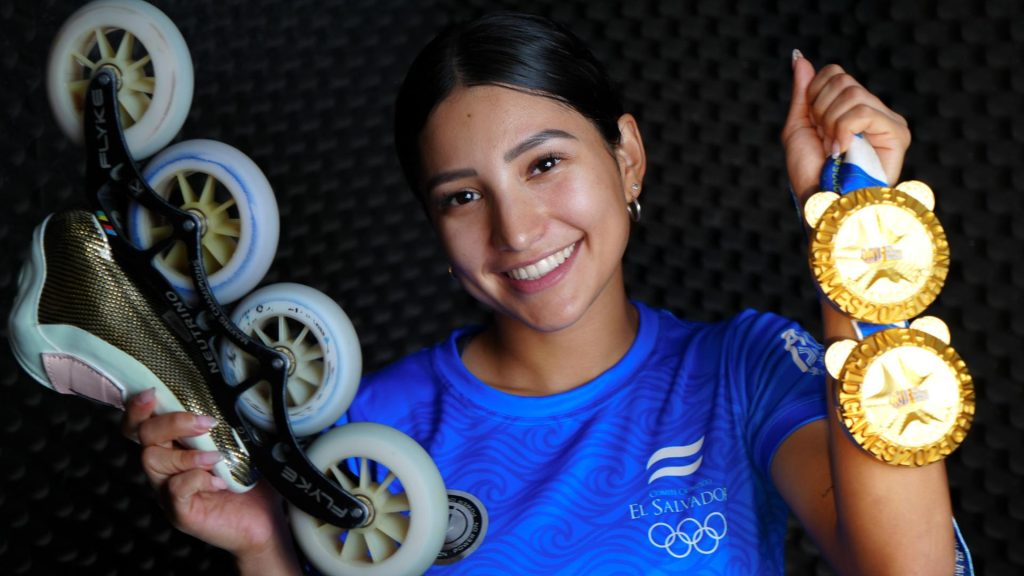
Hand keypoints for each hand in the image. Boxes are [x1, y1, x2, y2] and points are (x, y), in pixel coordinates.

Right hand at [122, 389, 294, 567]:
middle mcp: (165, 468)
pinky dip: (196, 479)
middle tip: (206, 422)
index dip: (139, 407)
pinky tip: (219, 481)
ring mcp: (168, 492)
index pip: (142, 424)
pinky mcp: (180, 513)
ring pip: (152, 460)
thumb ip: (231, 422)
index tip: (154, 391)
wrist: (265, 523)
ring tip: (217, 457)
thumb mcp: (243, 445)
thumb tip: (236, 393)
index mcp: (175, 447)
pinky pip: (175, 490)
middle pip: (144, 436)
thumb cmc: (253, 481)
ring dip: (186, 453)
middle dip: (171, 422)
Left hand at [781, 51, 910, 201]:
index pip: (834, 74)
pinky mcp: (897, 133)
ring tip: (834, 150)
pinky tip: (843, 150)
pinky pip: (863, 111)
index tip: (814, 127)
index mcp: (851, 108)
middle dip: (821, 112)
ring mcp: (887, 121)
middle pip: (842, 80)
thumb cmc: (809, 173)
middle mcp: (872, 111)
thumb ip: (803, 92)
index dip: (814, 96)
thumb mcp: (798, 126)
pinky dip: (844, 130)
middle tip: (825, 141)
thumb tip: (800, 58)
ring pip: (851, 93)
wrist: (821, 202)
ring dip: (831, 124)